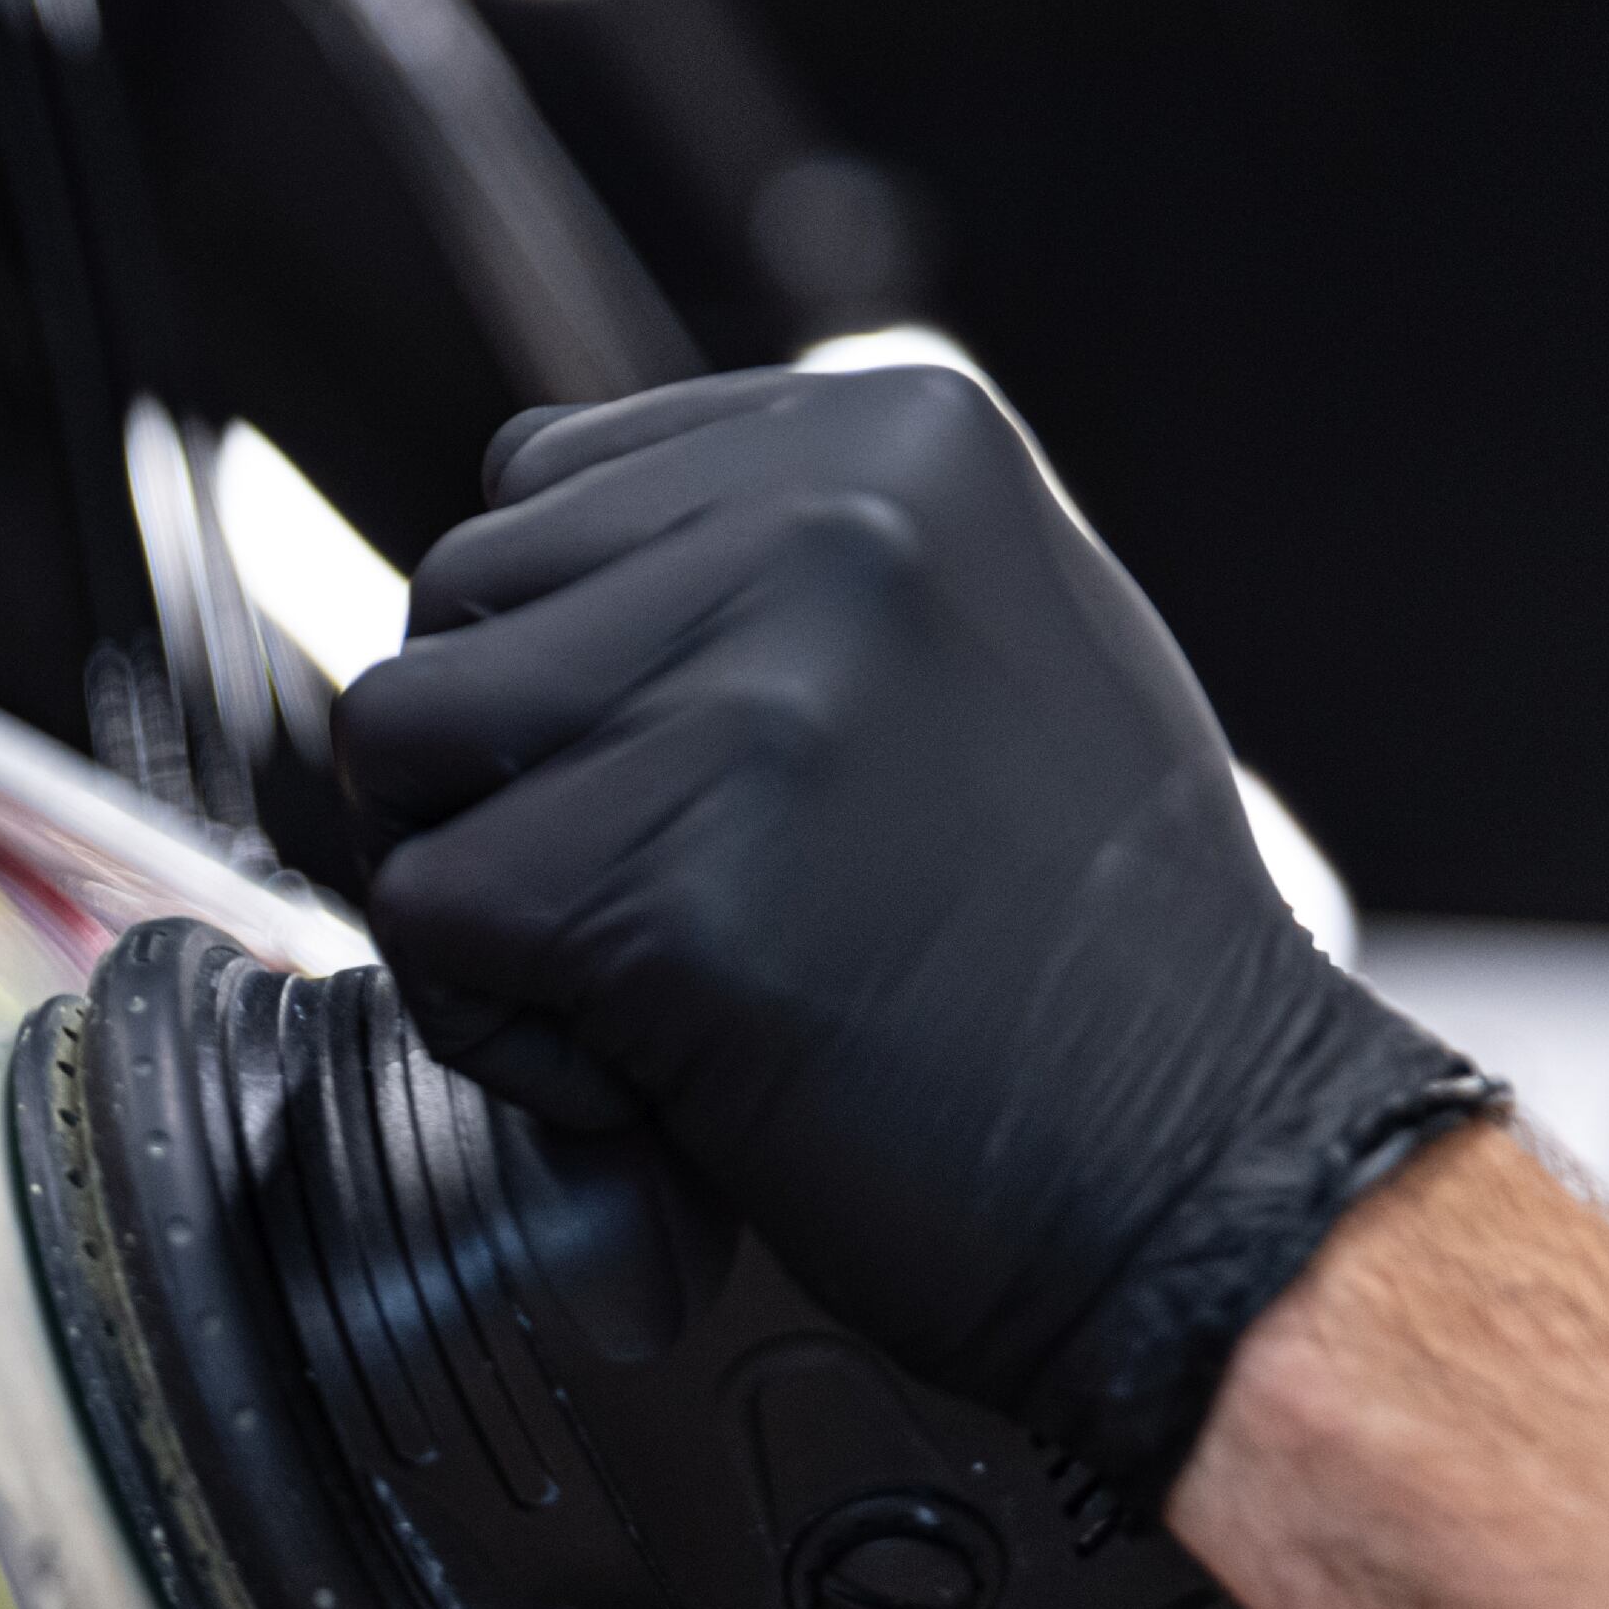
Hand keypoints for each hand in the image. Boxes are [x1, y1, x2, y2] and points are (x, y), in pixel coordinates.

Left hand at [332, 364, 1496, 1504]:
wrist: (1213, 1172)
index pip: (536, 479)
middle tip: (670, 896)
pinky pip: (420, 910)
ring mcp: (748, 688)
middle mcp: (825, 518)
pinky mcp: (667, 874)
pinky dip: (493, 1025)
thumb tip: (555, 552)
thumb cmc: (1086, 955)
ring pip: (396, 736)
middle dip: (500, 766)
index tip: (680, 780)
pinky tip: (651, 1066)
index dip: (557, 656)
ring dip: (479, 883)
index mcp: (896, 435)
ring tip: (654, 972)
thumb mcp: (985, 637)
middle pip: (450, 596)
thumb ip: (786, 559)